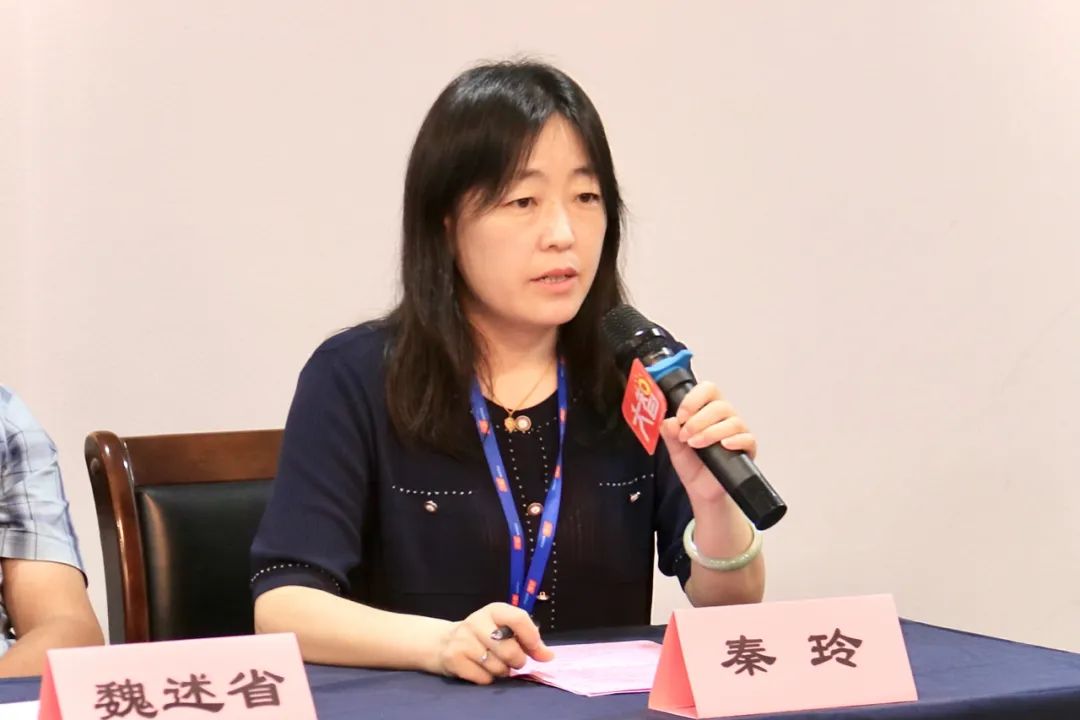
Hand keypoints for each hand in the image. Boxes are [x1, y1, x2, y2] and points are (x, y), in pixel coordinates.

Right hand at [435, 602, 553, 683]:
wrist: (445, 642)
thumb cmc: (484, 635)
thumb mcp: (505, 630)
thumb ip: (529, 641)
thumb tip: (548, 656)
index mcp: (494, 610)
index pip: (518, 618)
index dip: (531, 637)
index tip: (536, 650)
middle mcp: (476, 621)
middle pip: (509, 649)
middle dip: (517, 661)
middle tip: (514, 661)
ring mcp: (462, 639)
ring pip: (496, 666)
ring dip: (502, 671)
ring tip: (496, 664)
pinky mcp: (453, 657)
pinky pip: (483, 678)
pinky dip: (487, 678)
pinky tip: (482, 669)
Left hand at [659, 381, 757, 503]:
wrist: (701, 489)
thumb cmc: (692, 463)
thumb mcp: (674, 447)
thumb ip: (669, 432)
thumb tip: (670, 421)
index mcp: (707, 409)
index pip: (707, 389)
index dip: (693, 399)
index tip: (681, 416)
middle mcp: (725, 417)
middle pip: (720, 405)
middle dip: (698, 420)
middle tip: (685, 436)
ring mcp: (738, 432)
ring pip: (733, 422)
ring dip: (711, 432)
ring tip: (695, 444)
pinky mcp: (748, 448)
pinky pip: (748, 438)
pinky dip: (735, 440)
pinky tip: (724, 445)